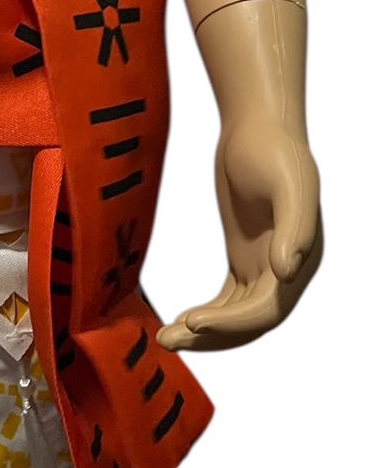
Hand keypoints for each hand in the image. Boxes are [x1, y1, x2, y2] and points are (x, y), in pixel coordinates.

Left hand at [156, 113, 321, 352]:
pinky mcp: (245, 258)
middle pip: (250, 322)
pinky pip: (228, 301)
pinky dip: (207, 316)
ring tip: (165, 338)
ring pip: (237, 316)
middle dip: (212, 337)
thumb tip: (287, 272)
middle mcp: (288, 270)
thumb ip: (294, 227)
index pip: (268, 309)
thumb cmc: (274, 148)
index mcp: (302, 258)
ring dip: (205, 333)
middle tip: (166, 341)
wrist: (258, 126)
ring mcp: (266, 266)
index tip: (194, 321)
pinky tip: (180, 322)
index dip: (233, 323)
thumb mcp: (288, 183)